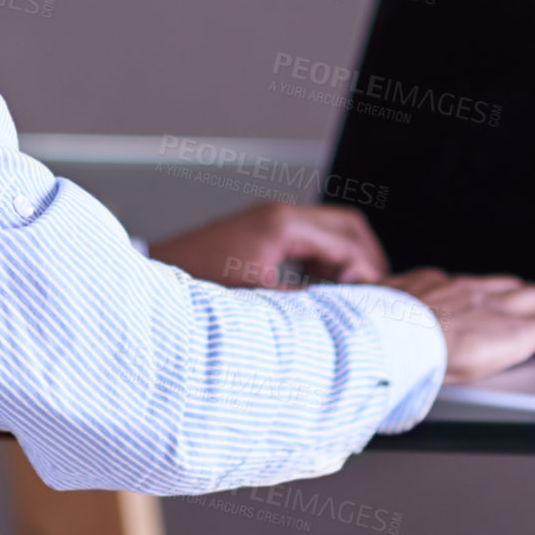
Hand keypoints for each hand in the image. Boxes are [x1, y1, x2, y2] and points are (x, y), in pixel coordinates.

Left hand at [147, 202, 389, 287]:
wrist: (155, 274)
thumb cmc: (197, 283)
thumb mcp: (255, 300)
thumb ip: (302, 306)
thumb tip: (340, 318)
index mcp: (282, 224)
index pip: (346, 241)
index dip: (366, 272)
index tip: (374, 300)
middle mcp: (280, 215)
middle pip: (345, 225)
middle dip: (367, 258)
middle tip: (379, 292)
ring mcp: (270, 221)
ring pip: (329, 232)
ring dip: (346, 260)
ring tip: (356, 296)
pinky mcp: (262, 233)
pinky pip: (308, 241)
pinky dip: (325, 262)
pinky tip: (325, 293)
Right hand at [381, 268, 534, 382]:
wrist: (397, 335)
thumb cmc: (379, 328)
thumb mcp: (371, 308)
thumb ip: (369, 298)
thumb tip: (349, 289)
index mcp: (432, 285)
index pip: (463, 286)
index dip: (479, 296)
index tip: (480, 303)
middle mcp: (467, 288)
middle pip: (504, 285)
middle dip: (520, 295)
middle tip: (533, 306)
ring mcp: (495, 306)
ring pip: (533, 298)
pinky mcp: (518, 331)